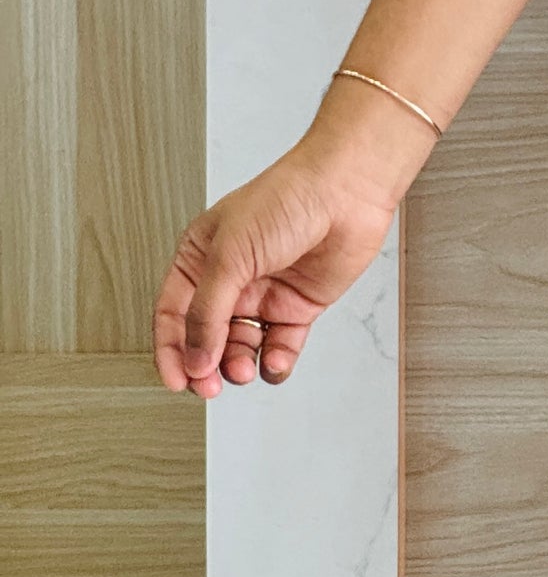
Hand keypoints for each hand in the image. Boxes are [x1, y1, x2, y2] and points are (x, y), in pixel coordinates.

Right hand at [153, 138, 403, 399]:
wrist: (347, 191)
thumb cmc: (287, 199)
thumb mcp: (230, 254)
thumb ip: (207, 312)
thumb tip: (195, 360)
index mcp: (202, 257)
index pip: (173, 314)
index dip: (171, 350)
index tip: (178, 381)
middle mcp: (231, 278)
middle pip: (204, 338)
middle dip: (205, 366)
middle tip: (210, 386)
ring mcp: (264, 294)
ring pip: (240, 348)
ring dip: (238, 365)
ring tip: (244, 369)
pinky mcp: (298, 307)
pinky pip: (279, 347)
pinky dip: (275, 362)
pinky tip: (276, 361)